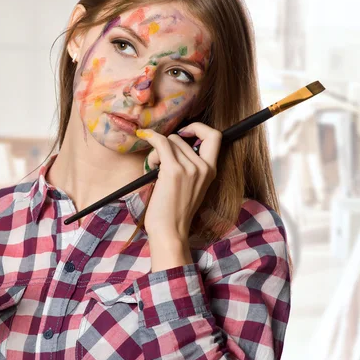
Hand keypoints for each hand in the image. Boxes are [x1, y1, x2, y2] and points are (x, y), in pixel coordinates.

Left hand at [135, 122, 221, 250]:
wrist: (170, 231)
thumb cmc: (174, 211)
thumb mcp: (191, 186)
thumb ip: (189, 166)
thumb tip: (173, 144)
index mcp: (211, 171)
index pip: (215, 136)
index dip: (199, 128)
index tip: (184, 133)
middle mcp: (203, 167)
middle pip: (181, 139)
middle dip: (166, 147)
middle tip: (157, 164)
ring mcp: (190, 168)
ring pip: (169, 142)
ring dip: (156, 152)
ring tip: (153, 169)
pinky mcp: (173, 171)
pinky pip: (161, 143)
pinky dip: (151, 137)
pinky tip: (144, 136)